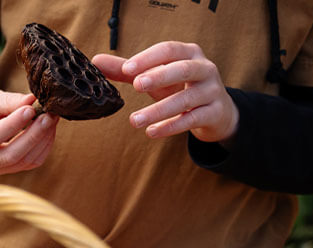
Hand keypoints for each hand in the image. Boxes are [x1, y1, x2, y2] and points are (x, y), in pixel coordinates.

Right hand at [0, 89, 58, 175]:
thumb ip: (9, 101)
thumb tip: (31, 101)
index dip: (13, 125)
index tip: (30, 109)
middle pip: (9, 156)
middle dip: (33, 135)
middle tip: (48, 116)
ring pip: (23, 161)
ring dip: (42, 140)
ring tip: (51, 119)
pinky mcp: (9, 171)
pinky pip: (31, 163)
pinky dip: (44, 146)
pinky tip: (48, 130)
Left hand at [93, 42, 238, 142]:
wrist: (217, 112)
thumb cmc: (179, 88)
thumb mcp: (155, 77)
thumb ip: (127, 71)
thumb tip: (95, 62)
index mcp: (189, 53)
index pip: (168, 50)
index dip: (148, 58)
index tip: (127, 69)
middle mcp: (204, 68)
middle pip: (182, 69)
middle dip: (159, 76)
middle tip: (136, 85)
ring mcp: (212, 91)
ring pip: (186, 99)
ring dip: (159, 110)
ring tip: (134, 120)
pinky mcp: (215, 113)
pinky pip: (192, 119)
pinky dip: (171, 126)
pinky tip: (151, 132)